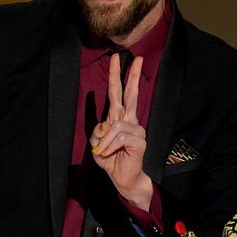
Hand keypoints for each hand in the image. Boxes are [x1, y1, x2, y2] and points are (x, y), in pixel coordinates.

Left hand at [91, 55, 152, 209]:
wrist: (123, 179)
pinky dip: (109, 146)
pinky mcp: (140, 141)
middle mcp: (130, 121)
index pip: (119, 93)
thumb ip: (97, 132)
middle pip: (129, 94)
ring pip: (115, 125)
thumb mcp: (96, 144)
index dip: (118, 76)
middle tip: (132, 58)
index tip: (117, 58)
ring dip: (104, 140)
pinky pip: (119, 136)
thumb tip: (105, 126)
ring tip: (103, 152)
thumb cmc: (111, 160)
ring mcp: (137, 130)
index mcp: (119, 119)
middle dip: (129, 75)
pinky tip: (109, 153)